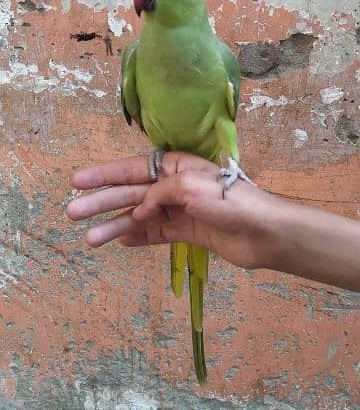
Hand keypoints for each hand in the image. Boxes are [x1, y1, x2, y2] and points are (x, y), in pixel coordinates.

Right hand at [67, 152, 273, 268]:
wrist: (263, 232)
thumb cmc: (228, 201)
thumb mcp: (189, 187)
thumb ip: (158, 194)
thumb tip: (139, 212)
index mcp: (176, 166)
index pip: (132, 168)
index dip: (103, 174)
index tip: (77, 181)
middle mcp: (175, 186)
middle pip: (131, 193)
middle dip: (101, 202)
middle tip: (71, 213)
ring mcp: (181, 210)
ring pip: (140, 217)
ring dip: (114, 226)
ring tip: (89, 240)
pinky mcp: (189, 232)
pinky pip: (156, 234)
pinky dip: (138, 238)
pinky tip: (119, 243)